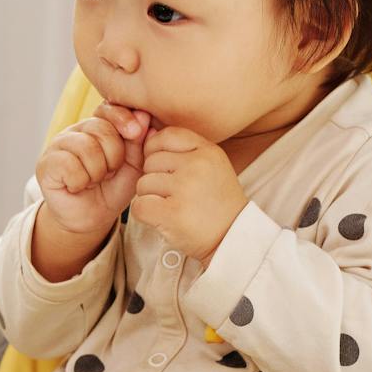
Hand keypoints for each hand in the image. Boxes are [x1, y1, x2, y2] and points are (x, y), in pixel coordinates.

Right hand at [34, 103, 151, 235]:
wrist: (91, 219)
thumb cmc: (112, 189)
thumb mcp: (133, 165)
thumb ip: (138, 142)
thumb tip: (144, 116)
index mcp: (95, 127)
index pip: (107, 109)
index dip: (123, 118)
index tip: (135, 132)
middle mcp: (74, 132)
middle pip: (100, 128)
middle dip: (114, 156)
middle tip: (109, 172)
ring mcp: (57, 146)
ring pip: (86, 147)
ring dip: (97, 171)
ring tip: (94, 180)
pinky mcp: (45, 165)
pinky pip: (69, 165)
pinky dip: (80, 181)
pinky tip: (77, 187)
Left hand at [132, 126, 247, 261]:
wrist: (232, 238)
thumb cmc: (216, 202)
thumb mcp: (211, 166)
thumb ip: (182, 149)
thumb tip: (146, 133)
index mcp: (208, 151)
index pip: (167, 135)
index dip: (156, 150)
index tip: (165, 168)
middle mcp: (197, 165)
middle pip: (150, 161)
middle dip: (154, 178)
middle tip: (173, 195)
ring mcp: (185, 188)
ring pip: (142, 184)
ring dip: (150, 197)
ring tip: (172, 207)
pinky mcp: (172, 213)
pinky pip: (138, 205)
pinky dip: (145, 214)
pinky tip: (163, 218)